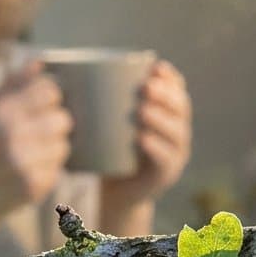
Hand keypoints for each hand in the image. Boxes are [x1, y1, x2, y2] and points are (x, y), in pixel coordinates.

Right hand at [0, 62, 71, 216]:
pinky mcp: (34, 186)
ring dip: (51, 149)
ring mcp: (24, 163)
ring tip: (27, 156)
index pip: (49, 91)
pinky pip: (58, 169)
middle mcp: (13, 136)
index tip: (39, 107)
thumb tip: (40, 62)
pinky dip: (46, 170)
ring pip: (63, 145)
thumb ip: (11, 86)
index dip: (48, 98)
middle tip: (34, 135)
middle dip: (53, 125)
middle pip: (63, 118)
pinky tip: (25, 173)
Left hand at [105, 60, 191, 198]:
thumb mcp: (111, 121)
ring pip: (177, 132)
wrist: (116, 190)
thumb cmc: (111, 147)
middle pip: (181, 107)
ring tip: (142, 110)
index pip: (177, 89)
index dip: (170, 77)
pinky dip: (155, 148)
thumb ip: (104, 100)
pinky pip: (165, 160)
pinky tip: (142, 139)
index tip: (155, 66)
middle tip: (145, 87)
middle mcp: (177, 130)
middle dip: (165, 94)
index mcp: (168, 113)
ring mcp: (175, 153)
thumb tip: (74, 71)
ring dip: (161, 119)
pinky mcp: (166, 174)